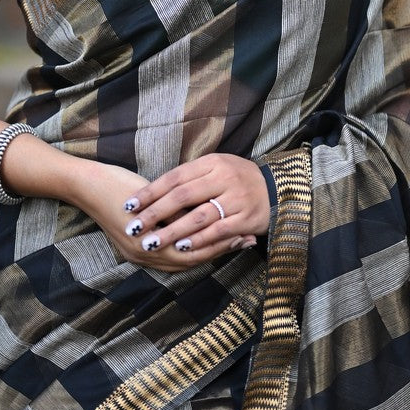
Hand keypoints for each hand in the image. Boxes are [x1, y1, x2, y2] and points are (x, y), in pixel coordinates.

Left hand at [121, 154, 268, 267]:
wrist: (280, 189)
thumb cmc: (239, 179)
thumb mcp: (217, 168)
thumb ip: (192, 177)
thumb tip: (156, 191)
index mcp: (213, 162)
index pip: (174, 177)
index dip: (150, 192)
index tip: (129, 205)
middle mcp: (224, 178)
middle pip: (182, 196)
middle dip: (155, 213)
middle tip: (134, 227)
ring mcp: (236, 198)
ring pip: (197, 216)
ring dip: (172, 231)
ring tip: (152, 241)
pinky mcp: (246, 218)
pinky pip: (217, 231)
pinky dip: (198, 240)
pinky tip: (181, 247)